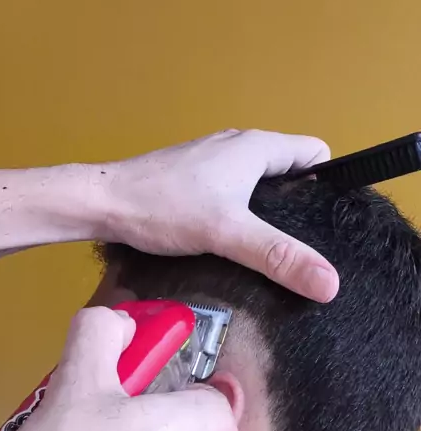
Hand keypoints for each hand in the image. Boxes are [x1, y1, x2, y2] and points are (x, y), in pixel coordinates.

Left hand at [106, 129, 338, 301]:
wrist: (101, 203)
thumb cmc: (162, 207)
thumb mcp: (227, 233)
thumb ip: (278, 256)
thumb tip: (329, 282)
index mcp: (255, 147)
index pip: (314, 153)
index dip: (326, 185)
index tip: (324, 224)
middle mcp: (236, 147)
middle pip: (288, 170)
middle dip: (298, 205)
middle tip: (297, 247)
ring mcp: (212, 162)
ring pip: (258, 184)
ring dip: (267, 213)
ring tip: (265, 250)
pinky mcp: (192, 180)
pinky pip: (233, 193)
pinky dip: (240, 214)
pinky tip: (229, 243)